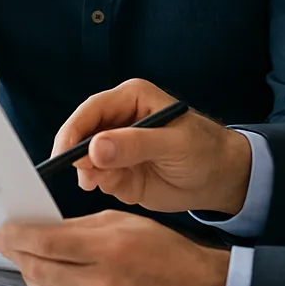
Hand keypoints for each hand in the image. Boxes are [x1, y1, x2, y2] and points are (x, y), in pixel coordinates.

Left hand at [0, 211, 229, 285]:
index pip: (44, 243)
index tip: (4, 231)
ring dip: (34, 276)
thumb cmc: (166, 253)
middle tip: (10, 243)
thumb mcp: (125, 222)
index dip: (16, 236)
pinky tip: (56, 284)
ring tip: (34, 261)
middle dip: (19, 254)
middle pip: (39, 270)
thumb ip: (79, 227)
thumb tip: (40, 230)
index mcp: (110, 249)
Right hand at [52, 79, 251, 214]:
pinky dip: (103, 185)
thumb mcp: (174, 145)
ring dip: (91, 174)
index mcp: (131, 98)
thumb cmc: (204, 150)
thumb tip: (94, 148)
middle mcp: (118, 120)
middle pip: (81, 134)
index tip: (63, 154)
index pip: (91, 110)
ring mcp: (115, 147)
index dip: (73, 131)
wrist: (221, 178)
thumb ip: (134, 145)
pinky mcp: (117, 171)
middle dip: (78, 156)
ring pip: (85, 159)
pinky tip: (124, 187)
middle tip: (87, 177)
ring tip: (114, 183)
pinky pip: (98, 178)